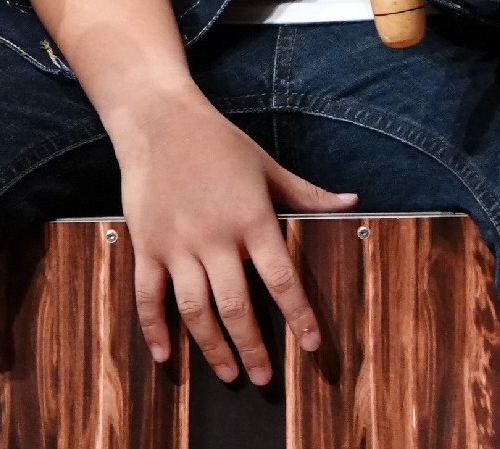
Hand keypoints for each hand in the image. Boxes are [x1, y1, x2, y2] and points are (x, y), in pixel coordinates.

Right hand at [111, 88, 356, 384]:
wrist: (159, 120)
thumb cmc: (219, 143)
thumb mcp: (269, 166)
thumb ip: (308, 194)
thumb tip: (352, 201)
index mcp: (252, 218)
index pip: (281, 278)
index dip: (298, 315)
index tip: (310, 345)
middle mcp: (214, 236)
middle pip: (237, 305)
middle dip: (253, 347)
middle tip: (263, 378)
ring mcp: (178, 243)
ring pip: (195, 309)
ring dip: (211, 347)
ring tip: (228, 372)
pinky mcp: (147, 244)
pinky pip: (148, 296)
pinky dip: (154, 329)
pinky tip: (166, 354)